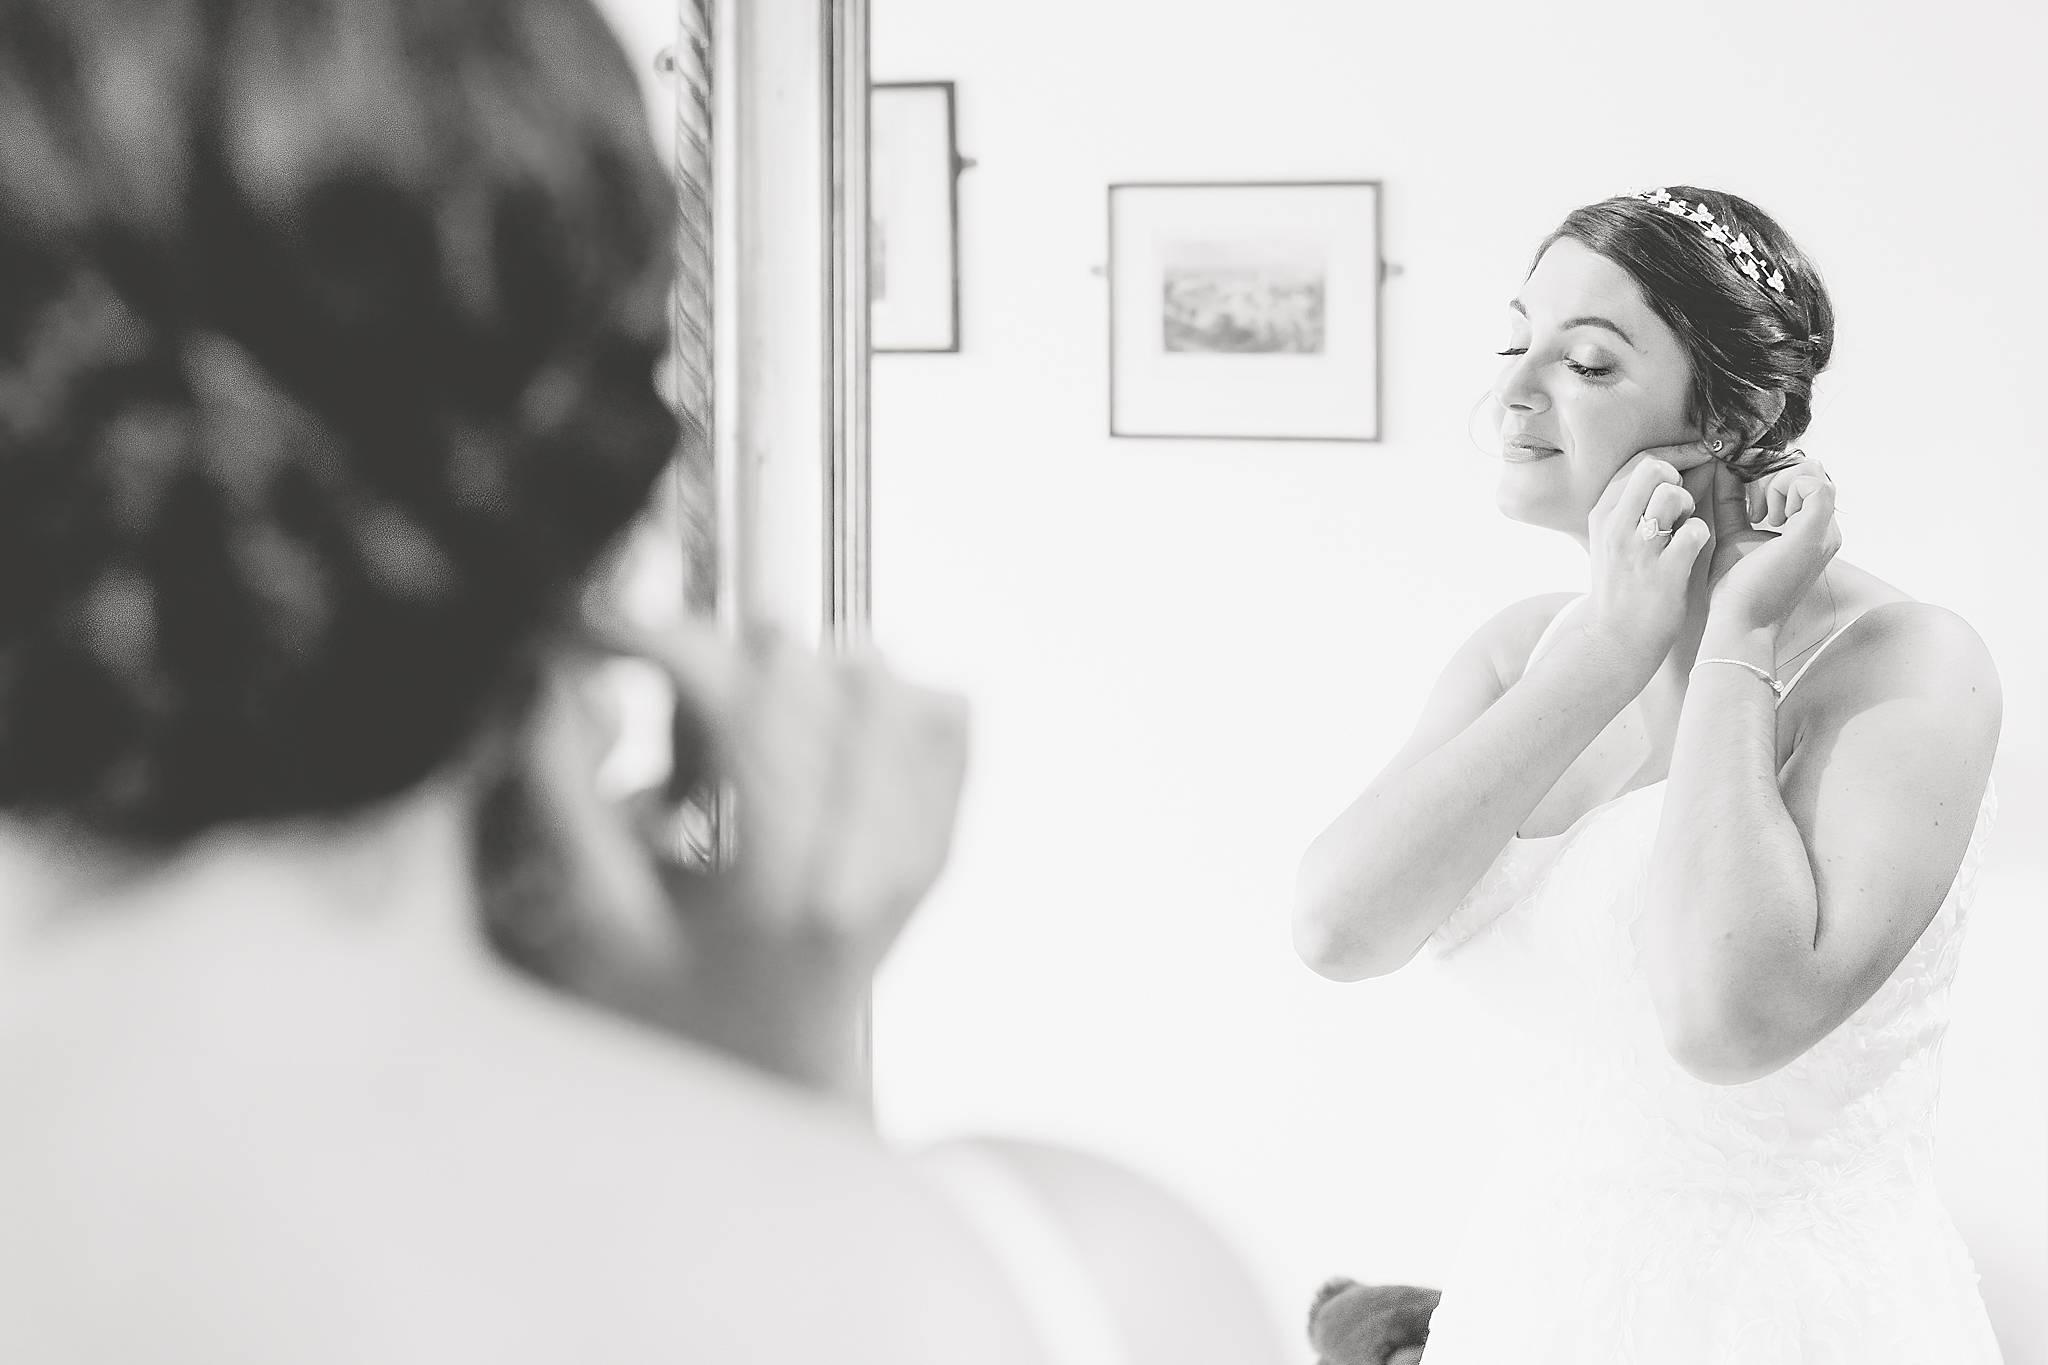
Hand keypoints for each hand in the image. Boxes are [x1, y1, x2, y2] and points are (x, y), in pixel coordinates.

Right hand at [502, 614, 971, 1030]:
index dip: (666, 637)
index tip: (606, 622)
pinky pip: (946, 716)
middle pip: (819, 674)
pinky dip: (880, 698)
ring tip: (741, 732)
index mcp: (780, 888)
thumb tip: (558, 674)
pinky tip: (820, 728)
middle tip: (670, 702)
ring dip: (802, 673)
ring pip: (886, 682)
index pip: (743, 702)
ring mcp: (916, 850)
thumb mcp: (592, 921)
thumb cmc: (668, 1016)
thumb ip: (566, 792)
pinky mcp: (940, 837)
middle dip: (728, 656)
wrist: (768, 1087)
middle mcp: (868, 864)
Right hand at [1579, 442, 1714, 675]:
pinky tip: (1691, 553)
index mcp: (1603, 514)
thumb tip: (1670, 471)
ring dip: (1689, 509)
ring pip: (1674, 495)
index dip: (1675, 455)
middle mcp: (1616, 526)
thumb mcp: (1612, 541)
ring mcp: (1638, 549)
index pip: (1640, 462)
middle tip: (1681, 505)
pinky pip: (1696, 531)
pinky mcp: (1664, 572)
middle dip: (1679, 478)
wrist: (1615, 641)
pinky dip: (1701, 537)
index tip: (1698, 457)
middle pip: (1654, 468)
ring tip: (1682, 531)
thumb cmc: (1622, 588)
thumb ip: (1633, 507)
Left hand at [1705, 454, 1839, 631]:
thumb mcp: (1735, 531)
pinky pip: (1813, 483)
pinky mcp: (1814, 533)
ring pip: (1812, 472)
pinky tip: (1767, 518)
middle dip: (1774, 478)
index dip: (1773, 480)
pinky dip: (1782, 489)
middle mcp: (1826, 531)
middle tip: (1753, 512)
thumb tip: (1724, 467)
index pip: (1806, 481)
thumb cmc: (1737, 587)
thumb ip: (1733, 500)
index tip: (1750, 508)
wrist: (1740, 621)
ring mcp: (1824, 532)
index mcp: (1813, 532)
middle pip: (1811, 471)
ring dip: (1776, 484)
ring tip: (1759, 517)